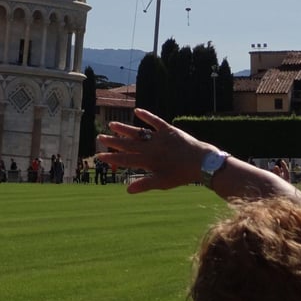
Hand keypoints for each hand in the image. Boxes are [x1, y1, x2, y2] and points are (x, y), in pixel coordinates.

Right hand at [96, 108, 210, 193]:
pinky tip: (138, 111)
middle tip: (100, 137)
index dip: (111, 157)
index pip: (125, 159)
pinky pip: (155, 121)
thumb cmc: (181, 175)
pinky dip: (147, 115)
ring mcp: (158, 137)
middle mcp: (150, 148)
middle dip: (113, 141)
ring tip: (112, 124)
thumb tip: (127, 190)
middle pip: (128, 144)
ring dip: (124, 128)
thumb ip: (144, 184)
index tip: (99, 155)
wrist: (201, 163)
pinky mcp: (168, 129)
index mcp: (148, 161)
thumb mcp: (162, 183)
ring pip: (137, 132)